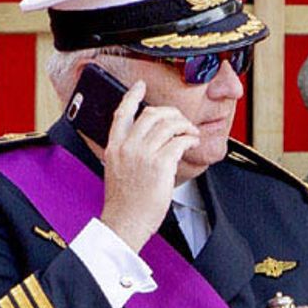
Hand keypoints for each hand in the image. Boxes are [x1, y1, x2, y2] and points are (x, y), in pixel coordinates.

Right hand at [97, 80, 200, 250]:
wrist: (125, 222)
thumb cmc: (125, 203)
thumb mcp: (117, 171)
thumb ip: (127, 153)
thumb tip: (145, 142)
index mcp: (114, 147)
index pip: (121, 113)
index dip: (131, 96)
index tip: (140, 85)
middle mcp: (127, 147)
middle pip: (151, 114)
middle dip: (171, 113)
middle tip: (181, 121)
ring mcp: (143, 155)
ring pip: (168, 125)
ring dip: (185, 126)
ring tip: (191, 133)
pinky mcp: (160, 165)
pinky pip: (180, 141)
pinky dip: (189, 139)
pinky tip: (192, 143)